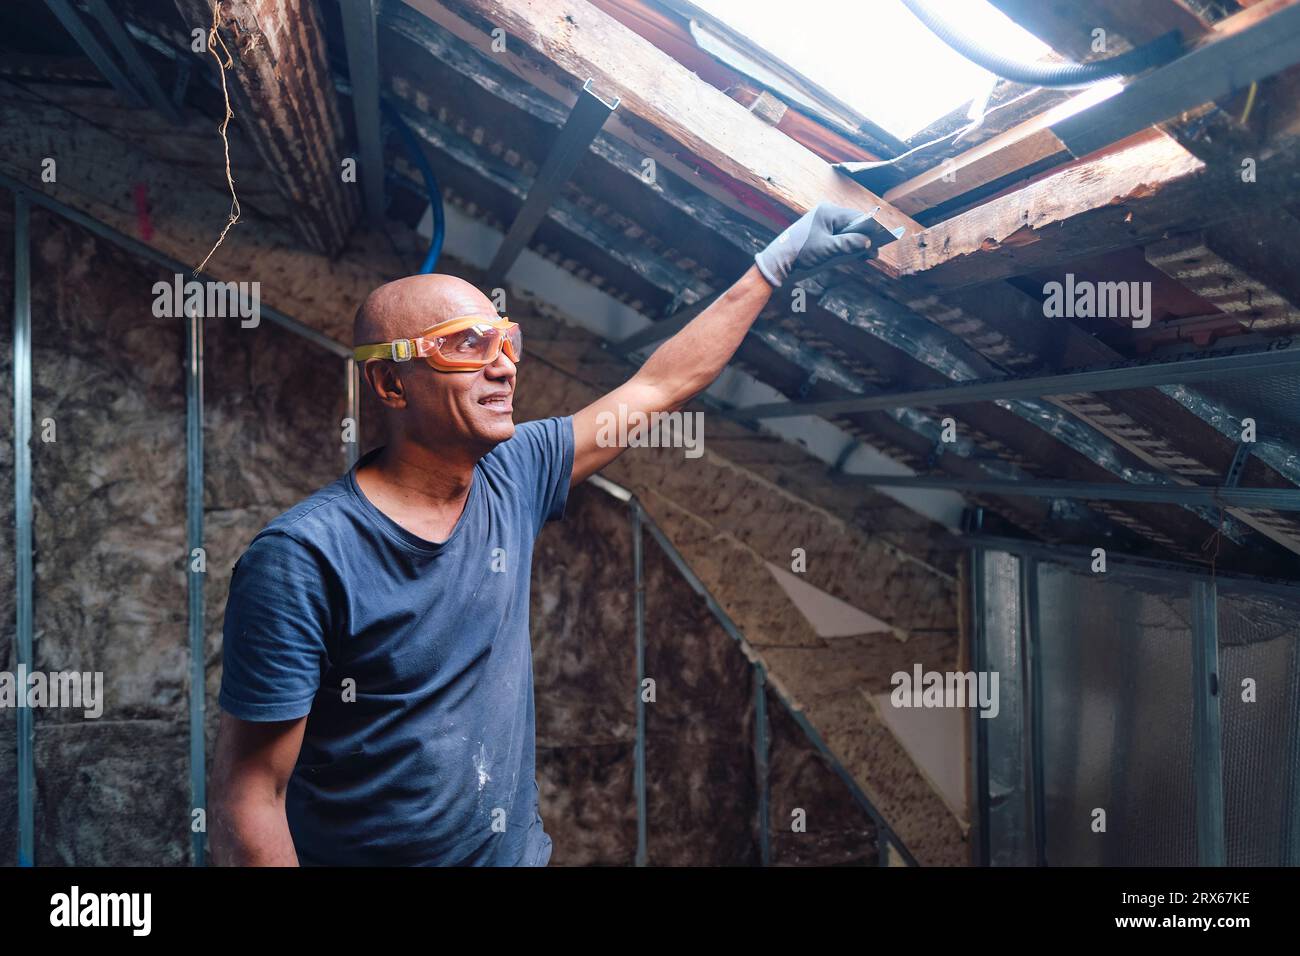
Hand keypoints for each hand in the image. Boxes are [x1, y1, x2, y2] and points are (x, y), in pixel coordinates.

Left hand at [753, 202, 873, 287]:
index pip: (855, 217)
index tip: (880, 239)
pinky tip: (856, 256)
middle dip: (864, 238)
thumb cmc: (800, 253)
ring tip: (868, 256)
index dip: (869, 229)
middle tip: (874, 252)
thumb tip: (867, 242)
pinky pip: (838, 238)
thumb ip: (848, 244)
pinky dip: (847, 246)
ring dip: (856, 244)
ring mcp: (822, 224)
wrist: (778, 262)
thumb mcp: (828, 249)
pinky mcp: (820, 235)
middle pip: (852, 225)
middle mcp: (826, 214)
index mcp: (828, 212)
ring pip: (846, 232)